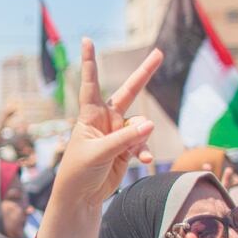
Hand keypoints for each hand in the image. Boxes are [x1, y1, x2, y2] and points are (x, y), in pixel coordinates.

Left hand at [53, 39, 160, 208]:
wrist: (82, 196)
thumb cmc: (78, 172)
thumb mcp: (98, 153)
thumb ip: (124, 139)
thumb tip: (150, 124)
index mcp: (90, 116)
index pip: (90, 85)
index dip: (90, 63)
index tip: (86, 40)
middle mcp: (105, 121)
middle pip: (127, 93)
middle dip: (144, 75)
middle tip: (159, 53)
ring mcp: (117, 134)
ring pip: (140, 126)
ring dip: (139, 139)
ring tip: (131, 154)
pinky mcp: (126, 149)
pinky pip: (142, 143)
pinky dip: (143, 151)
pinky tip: (143, 161)